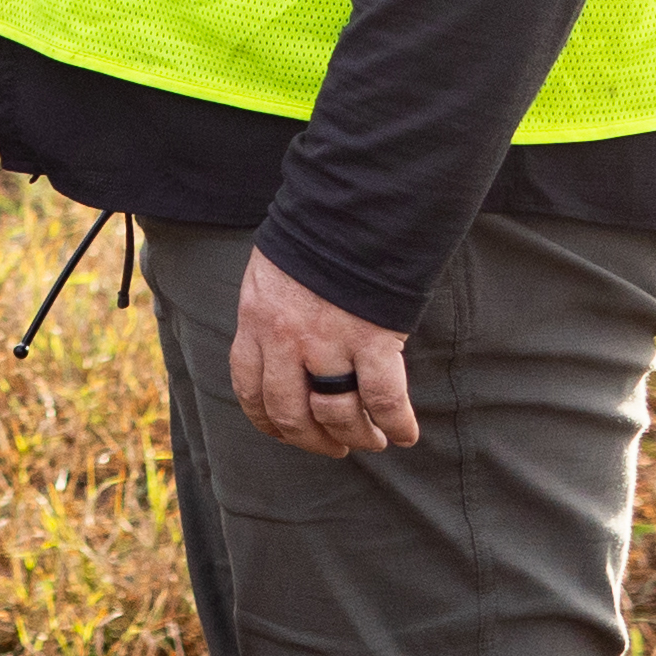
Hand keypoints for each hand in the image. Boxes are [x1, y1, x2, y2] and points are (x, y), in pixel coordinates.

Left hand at [229, 246, 418, 455]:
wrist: (350, 207)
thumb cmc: (314, 237)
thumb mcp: (271, 273)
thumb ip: (272, 313)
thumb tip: (281, 347)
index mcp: (256, 321)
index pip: (249, 388)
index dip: (266, 420)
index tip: (284, 433)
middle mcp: (285, 339)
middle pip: (290, 413)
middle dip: (312, 440)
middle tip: (334, 448)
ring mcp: (328, 342)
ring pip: (336, 413)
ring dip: (356, 437)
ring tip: (373, 442)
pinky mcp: (372, 339)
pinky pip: (383, 398)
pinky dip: (396, 423)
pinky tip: (406, 434)